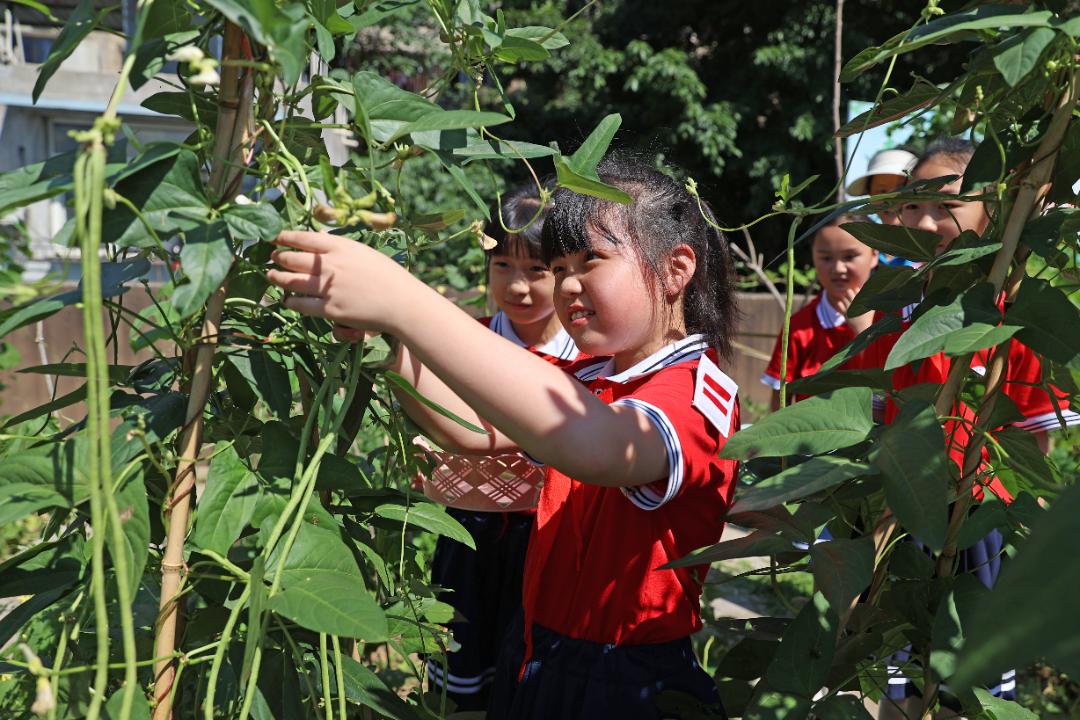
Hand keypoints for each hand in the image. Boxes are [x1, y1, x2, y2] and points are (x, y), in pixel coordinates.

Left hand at [267, 230, 414, 333]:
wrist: (403, 303)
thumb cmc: (388, 276)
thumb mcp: (364, 253)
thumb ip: (339, 247)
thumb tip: (317, 237)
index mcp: (341, 247)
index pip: (303, 238)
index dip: (284, 237)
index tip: (274, 238)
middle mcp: (331, 265)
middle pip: (293, 259)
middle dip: (279, 257)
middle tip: (272, 258)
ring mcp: (328, 288)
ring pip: (291, 281)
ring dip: (278, 278)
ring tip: (271, 276)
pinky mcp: (330, 310)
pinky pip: (301, 305)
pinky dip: (290, 301)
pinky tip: (286, 300)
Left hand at [832, 287, 872, 334]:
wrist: (862, 328)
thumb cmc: (867, 317)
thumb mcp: (871, 308)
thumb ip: (870, 300)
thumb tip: (870, 293)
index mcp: (862, 301)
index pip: (857, 290)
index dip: (856, 290)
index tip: (856, 290)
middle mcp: (855, 304)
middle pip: (849, 292)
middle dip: (849, 292)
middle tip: (850, 293)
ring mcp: (849, 308)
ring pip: (844, 298)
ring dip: (845, 298)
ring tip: (847, 300)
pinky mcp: (845, 313)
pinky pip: (840, 304)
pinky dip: (841, 303)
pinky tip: (843, 304)